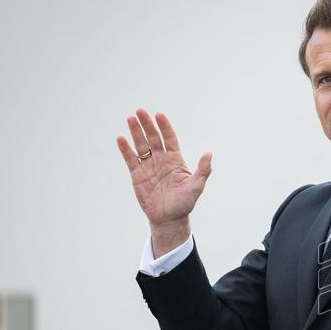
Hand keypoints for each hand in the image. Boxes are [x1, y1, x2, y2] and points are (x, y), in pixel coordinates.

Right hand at [117, 108, 212, 256]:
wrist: (169, 218)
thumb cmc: (185, 202)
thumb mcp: (197, 186)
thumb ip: (203, 170)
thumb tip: (209, 153)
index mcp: (175, 160)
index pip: (169, 138)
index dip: (165, 127)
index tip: (159, 115)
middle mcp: (161, 160)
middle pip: (153, 138)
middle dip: (147, 125)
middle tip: (140, 111)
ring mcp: (149, 166)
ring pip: (141, 145)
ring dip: (136, 132)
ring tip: (130, 119)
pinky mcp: (137, 175)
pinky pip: (131, 159)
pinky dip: (125, 149)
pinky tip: (121, 138)